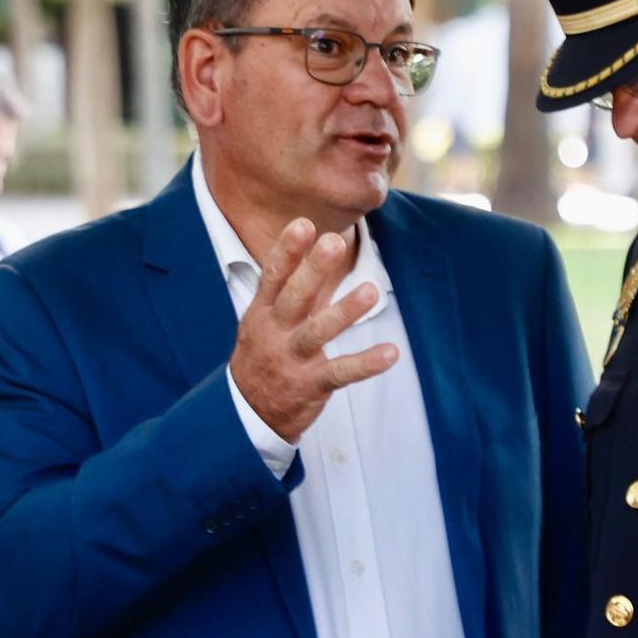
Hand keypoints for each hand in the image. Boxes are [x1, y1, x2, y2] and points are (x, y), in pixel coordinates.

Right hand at [230, 219, 398, 442]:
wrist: (246, 413)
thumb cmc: (262, 356)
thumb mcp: (263, 322)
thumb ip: (289, 291)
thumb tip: (316, 252)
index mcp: (262, 313)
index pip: (273, 276)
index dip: (287, 250)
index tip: (303, 224)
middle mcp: (274, 333)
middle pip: (294, 297)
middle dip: (313, 270)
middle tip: (334, 242)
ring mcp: (291, 360)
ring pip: (318, 332)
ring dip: (345, 311)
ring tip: (370, 291)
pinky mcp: (310, 385)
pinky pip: (341, 372)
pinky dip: (366, 363)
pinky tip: (390, 352)